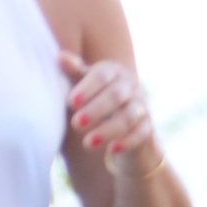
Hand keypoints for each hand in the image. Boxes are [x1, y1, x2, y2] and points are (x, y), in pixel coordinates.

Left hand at [60, 48, 161, 170]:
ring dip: (108, 130)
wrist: (123, 125)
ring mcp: (141, 106)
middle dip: (96, 109)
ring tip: (87, 143)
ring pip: (129, 116)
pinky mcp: (147, 127)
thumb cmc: (96, 99)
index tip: (71, 102)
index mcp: (112, 72)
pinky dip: (128, 141)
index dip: (88, 87)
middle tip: (75, 123)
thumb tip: (59, 56)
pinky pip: (141, 133)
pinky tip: (112, 150)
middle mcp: (130, 86)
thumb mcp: (84, 87)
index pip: (102, 74)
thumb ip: (74, 73)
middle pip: (117, 94)